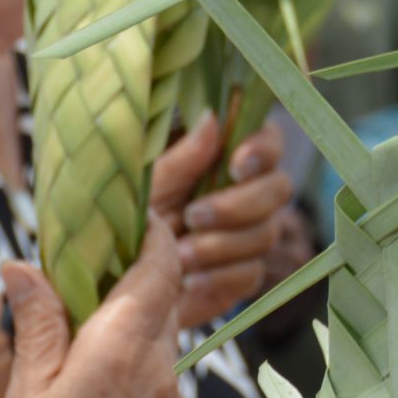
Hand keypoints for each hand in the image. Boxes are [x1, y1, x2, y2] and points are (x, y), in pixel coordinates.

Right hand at [0, 221, 192, 397]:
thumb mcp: (24, 394)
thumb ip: (38, 323)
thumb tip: (25, 265)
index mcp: (121, 352)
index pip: (160, 268)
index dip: (155, 236)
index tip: (137, 221)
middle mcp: (161, 376)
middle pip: (163, 307)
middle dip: (136, 289)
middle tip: (94, 287)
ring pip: (163, 353)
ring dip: (134, 346)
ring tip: (85, 367)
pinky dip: (140, 391)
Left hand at [150, 116, 292, 330]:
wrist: (119, 276)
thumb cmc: (133, 216)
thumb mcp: (150, 185)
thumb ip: (183, 158)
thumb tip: (211, 118)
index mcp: (227, 158)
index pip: (268, 141)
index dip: (262, 149)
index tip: (236, 165)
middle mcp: (248, 192)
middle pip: (278, 189)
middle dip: (238, 205)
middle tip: (193, 216)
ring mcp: (249, 234)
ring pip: (267, 233)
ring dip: (222, 245)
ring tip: (180, 254)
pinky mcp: (243, 273)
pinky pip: (251, 273)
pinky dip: (220, 277)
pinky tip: (190, 279)